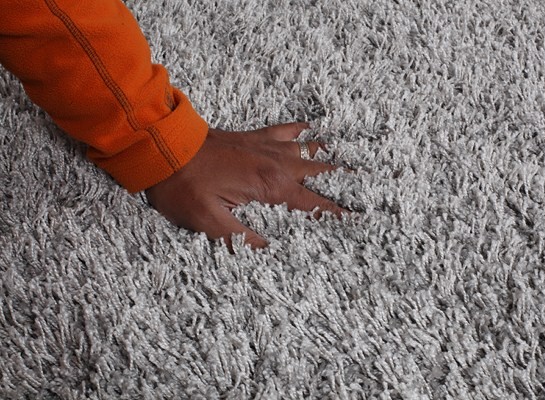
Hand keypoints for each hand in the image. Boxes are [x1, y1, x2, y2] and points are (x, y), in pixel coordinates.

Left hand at [145, 122, 346, 249]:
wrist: (164, 148)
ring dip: (330, 155)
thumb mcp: (208, 222)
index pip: (312, 203)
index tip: (358, 218)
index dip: (336, 212)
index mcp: (269, 186)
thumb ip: (241, 238)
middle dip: (344, 180)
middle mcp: (275, 164)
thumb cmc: (183, 186)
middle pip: (319, 173)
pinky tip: (312, 128)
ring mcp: (265, 147)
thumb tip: (267, 251)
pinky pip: (284, 130)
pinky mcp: (253, 138)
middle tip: (369, 183)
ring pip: (308, 150)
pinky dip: (301, 130)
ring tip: (354, 157)